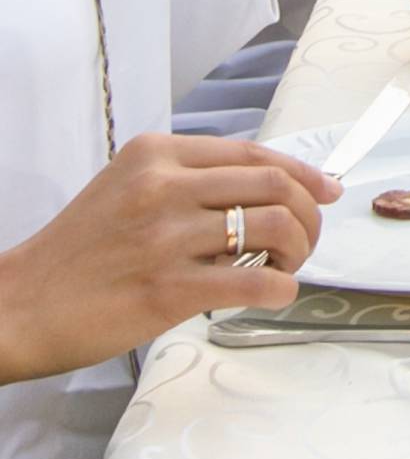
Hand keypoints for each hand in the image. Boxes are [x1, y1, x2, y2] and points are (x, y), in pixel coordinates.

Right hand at [0, 133, 341, 382]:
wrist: (19, 306)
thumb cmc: (78, 252)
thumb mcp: (128, 188)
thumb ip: (189, 181)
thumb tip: (267, 189)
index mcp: (157, 153)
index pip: (255, 152)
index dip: (304, 172)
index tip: (328, 189)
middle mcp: (165, 186)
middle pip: (276, 183)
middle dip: (311, 211)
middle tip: (309, 238)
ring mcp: (167, 237)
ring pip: (276, 226)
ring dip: (301, 249)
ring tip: (289, 266)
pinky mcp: (168, 289)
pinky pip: (255, 282)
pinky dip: (283, 288)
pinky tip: (277, 294)